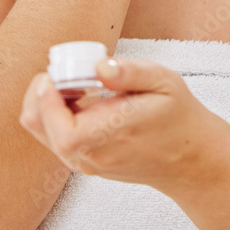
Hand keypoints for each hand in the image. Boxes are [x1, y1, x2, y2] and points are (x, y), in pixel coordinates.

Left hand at [19, 56, 229, 196]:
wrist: (190, 160)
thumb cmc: (178, 116)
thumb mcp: (164, 82)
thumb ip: (130, 72)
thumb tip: (99, 66)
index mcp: (114, 134)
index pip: (62, 129)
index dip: (48, 97)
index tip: (59, 72)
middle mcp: (93, 156)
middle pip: (39, 126)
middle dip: (41, 92)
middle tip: (66, 71)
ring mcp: (87, 163)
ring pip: (42, 132)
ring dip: (47, 103)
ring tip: (76, 84)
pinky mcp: (85, 163)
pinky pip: (54, 138)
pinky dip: (55, 115)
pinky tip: (81, 99)